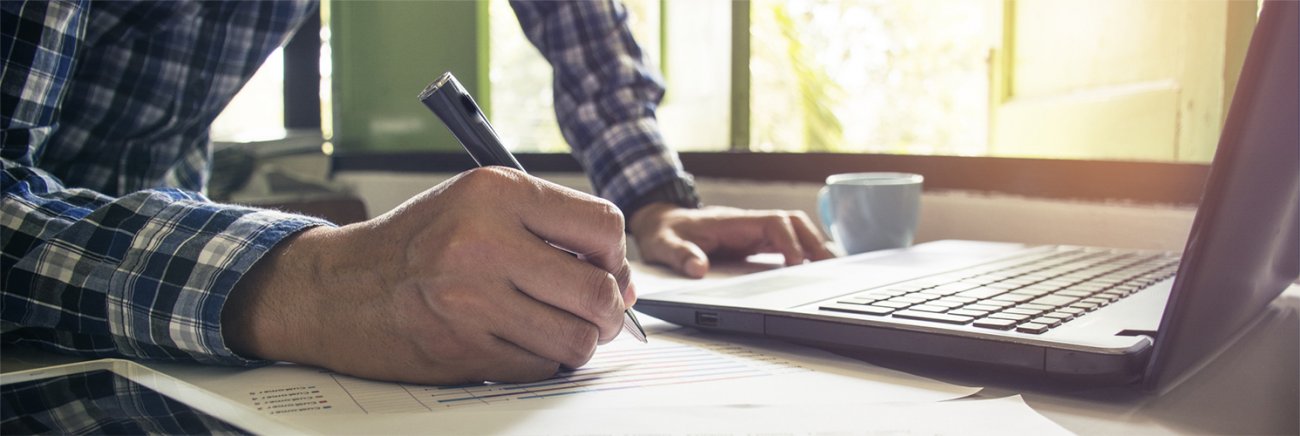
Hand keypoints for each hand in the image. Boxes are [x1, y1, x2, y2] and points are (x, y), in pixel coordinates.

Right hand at [223, 167, 634, 384]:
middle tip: (599, 313)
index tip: (607, 269)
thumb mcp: (479, 204)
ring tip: (557, 327)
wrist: (338, 288)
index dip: (616, 256)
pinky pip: (542, 366)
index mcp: (496, 192)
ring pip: (578, 338)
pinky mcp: (463, 348)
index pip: (602, 226)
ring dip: (579, 341)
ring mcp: (472, 300)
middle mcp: (484, 242)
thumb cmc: (417, 243)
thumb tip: (623, 281)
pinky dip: (543, 360)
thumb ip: (549, 228)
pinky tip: (519, 341)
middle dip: (610, 310)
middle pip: (598, 291)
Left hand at [628, 203, 835, 277]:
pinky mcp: (754, 243)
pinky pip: (786, 243)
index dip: (790, 241)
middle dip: (813, 243)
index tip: (798, 264)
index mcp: (733, 222)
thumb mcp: (665, 245)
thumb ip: (681, 256)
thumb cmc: (665, 233)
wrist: (661, 223)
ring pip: (794, 231)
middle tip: (829, 270)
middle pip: (793, 223)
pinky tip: (815, 271)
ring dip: (814, 247)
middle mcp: (749, 224)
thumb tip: (699, 269)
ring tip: (832, 271)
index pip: (773, 223)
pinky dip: (804, 253)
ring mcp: (753, 232)